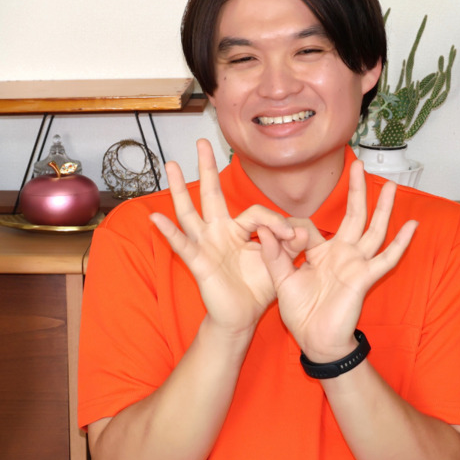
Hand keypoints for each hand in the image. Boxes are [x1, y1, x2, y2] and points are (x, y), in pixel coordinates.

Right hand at [148, 139, 294, 336]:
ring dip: (179, 189)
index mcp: (239, 230)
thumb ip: (289, 247)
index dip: (276, 223)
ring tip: (169, 164)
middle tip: (202, 141)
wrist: (242, 317)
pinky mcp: (198, 262)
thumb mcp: (279, 264)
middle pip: (212, 194)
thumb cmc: (257, 289)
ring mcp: (205, 245)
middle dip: (207, 168)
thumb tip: (303, 230)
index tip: (294, 238)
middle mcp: (219, 231)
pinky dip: (169, 232)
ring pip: (190, 212)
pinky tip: (156, 218)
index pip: (257, 214)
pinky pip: (182, 245)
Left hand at [257, 161, 415, 361]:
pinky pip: (386, 258)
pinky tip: (412, 226)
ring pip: (374, 230)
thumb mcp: (281, 280)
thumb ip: (274, 254)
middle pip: (354, 215)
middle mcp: (342, 254)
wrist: (315, 340)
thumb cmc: (301, 313)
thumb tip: (263, 229)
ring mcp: (356, 264)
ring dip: (383, 208)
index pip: (312, 228)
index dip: (293, 229)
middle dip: (357, 191)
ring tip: (392, 186)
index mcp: (322, 253)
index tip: (275, 233)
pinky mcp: (365, 277)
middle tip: (360, 165)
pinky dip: (400, 243)